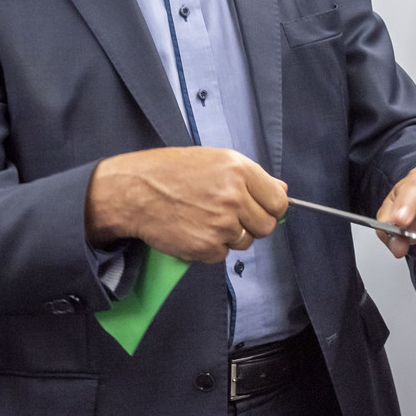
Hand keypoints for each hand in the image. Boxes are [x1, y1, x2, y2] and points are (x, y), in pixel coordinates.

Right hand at [85, 146, 287, 262]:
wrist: (133, 191)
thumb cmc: (170, 171)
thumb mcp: (213, 160)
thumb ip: (250, 176)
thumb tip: (282, 190)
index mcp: (239, 170)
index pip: (278, 201)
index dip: (271, 207)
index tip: (260, 209)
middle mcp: (234, 197)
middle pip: (266, 225)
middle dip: (252, 224)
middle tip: (229, 216)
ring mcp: (221, 224)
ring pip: (245, 242)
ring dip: (231, 236)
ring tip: (206, 220)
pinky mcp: (206, 247)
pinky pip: (222, 254)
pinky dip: (210, 248)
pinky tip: (193, 230)